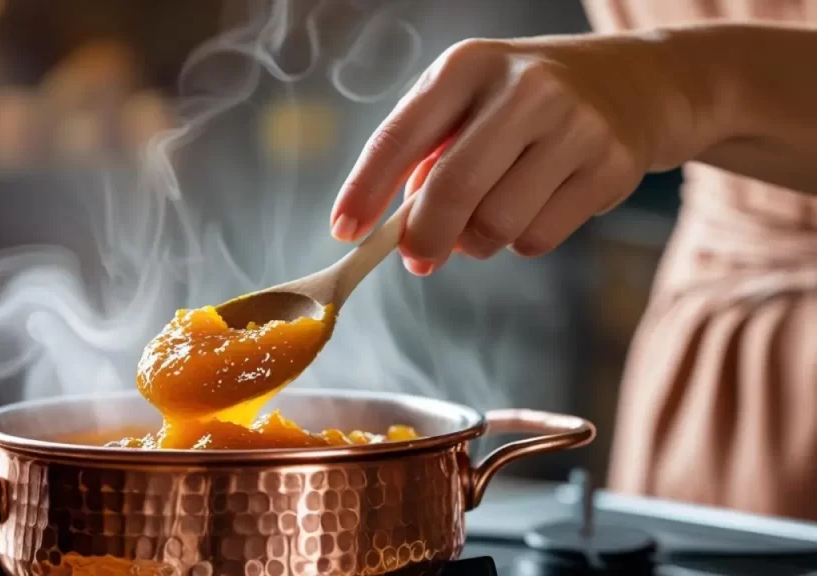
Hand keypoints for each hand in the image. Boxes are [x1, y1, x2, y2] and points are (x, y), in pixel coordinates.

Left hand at [330, 34, 702, 274]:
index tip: (345, 230)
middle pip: (452, 190)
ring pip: (496, 225)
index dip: (365, 190)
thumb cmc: (526, 100)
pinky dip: (520, 242)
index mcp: (469, 65)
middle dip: (423, 236)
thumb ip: (427, 152)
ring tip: (485, 220)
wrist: (636, 83)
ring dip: (477, 241)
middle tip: (417, 257)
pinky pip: (538, 238)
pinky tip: (532, 210)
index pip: (401, 135)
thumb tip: (400, 225)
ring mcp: (574, 127)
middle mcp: (524, 88)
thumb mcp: (471, 99)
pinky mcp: (609, 168)